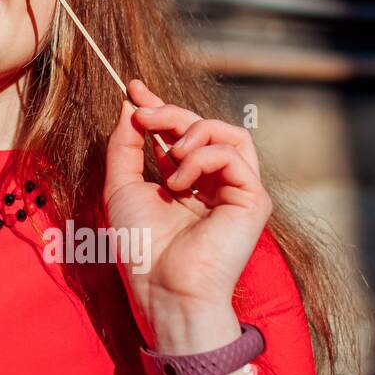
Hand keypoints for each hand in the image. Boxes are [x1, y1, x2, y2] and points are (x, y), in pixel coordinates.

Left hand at [103, 79, 271, 342]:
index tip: (133, 88)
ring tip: (168, 155)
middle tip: (143, 114)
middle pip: (204, 126)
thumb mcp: (121, 185)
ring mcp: (237, 190)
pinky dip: (203, 157)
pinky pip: (235, 154)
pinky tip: (181, 183)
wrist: (162, 286)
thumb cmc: (141, 246)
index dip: (160, 106)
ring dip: (192, 130)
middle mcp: (215, 183)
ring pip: (229, 132)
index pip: (180, 133)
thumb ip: (126, 144)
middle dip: (170, 112)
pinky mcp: (253, 200)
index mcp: (187, 181)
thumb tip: (130, 103)